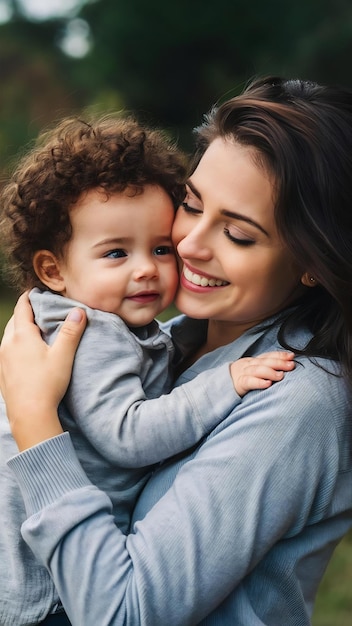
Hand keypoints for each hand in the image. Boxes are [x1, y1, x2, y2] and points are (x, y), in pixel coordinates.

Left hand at [0, 291, 86, 449]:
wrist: (29, 414)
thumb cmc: (47, 384)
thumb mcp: (63, 355)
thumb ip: (71, 332)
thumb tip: (79, 311)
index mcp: (22, 336)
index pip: (22, 308)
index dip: (28, 298)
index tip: (34, 291)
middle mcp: (8, 345)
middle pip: (14, 321)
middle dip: (23, 312)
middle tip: (36, 309)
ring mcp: (3, 360)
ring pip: (8, 337)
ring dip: (18, 330)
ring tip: (31, 331)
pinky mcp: (2, 374)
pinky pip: (6, 352)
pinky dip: (14, 346)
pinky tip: (23, 354)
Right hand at [230, 351, 294, 396]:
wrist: (221, 386)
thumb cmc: (242, 380)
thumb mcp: (253, 371)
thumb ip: (266, 368)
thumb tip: (286, 368)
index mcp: (253, 361)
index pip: (267, 356)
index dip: (279, 355)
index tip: (292, 356)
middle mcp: (248, 365)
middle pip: (264, 361)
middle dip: (278, 362)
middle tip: (291, 365)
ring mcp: (242, 373)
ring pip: (257, 370)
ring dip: (270, 372)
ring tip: (281, 376)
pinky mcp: (238, 384)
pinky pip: (248, 382)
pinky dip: (258, 382)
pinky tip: (267, 384)